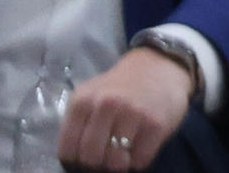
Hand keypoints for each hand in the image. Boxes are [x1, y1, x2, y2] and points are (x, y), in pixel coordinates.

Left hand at [58, 46, 195, 170]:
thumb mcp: (91, 96)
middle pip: (90, 157)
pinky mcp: (155, 124)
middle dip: (97, 163)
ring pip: (115, 163)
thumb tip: (73, 160)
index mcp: (82, 100)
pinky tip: (140, 144)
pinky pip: (139, 160)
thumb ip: (79, 123)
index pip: (68, 150)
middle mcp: (106, 105)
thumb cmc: (120, 88)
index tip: (86, 155)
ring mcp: (132, 114)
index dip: (76, 159)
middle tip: (106, 155)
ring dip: (119, 163)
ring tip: (123, 151)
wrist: (160, 66)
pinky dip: (138, 159)